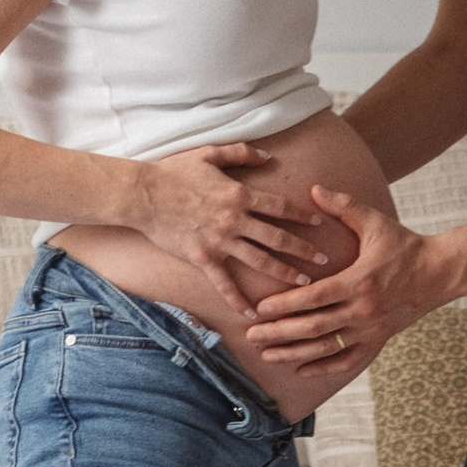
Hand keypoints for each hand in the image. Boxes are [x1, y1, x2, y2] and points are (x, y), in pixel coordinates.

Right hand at [125, 142, 325, 316]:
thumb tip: (269, 157)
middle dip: (304, 249)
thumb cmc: (174, 171)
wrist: (142, 194)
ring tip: (303, 284)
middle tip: (324, 260)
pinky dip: (238, 299)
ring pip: (259, 260)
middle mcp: (234, 219)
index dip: (303, 215)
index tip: (320, 224)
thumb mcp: (210, 153)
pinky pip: (224, 283)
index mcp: (239, 194)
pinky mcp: (202, 258)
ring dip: (283, 273)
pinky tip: (251, 313)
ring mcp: (219, 241)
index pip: (280, 207)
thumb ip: (242, 153)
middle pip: (277, 237)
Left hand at [242, 186, 458, 369]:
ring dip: (294, 354)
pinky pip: (348, 360)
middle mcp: (363, 310)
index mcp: (359, 281)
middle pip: (314, 327)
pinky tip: (301, 370)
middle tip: (251, 336)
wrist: (440, 273)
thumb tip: (313, 188)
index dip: (285, 305)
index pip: (314, 297)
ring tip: (267, 355)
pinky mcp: (378, 340)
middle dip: (279, 333)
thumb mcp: (375, 222)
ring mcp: (371, 329)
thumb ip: (343, 206)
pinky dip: (324, 368)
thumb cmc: (404, 245)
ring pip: (327, 348)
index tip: (260, 309)